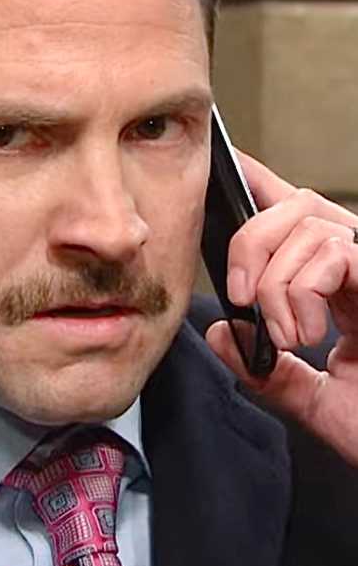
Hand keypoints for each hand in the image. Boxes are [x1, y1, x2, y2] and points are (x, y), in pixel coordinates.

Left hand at [206, 152, 357, 466]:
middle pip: (297, 204)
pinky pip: (335, 252)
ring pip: (309, 223)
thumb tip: (223, 333)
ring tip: (291, 335)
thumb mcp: (317, 401)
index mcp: (342, 285)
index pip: (298, 219)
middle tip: (242, 297)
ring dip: (276, 281)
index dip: (264, 184)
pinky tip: (311, 331)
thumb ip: (267, 371)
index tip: (231, 164)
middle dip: (251, 241)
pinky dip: (303, 289)